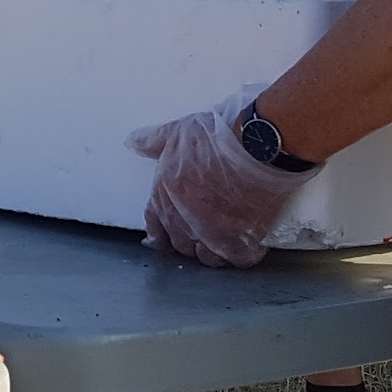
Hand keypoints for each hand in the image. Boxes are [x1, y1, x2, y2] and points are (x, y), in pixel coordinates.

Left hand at [128, 99, 317, 267]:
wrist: (259, 144)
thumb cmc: (219, 135)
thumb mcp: (178, 131)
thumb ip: (153, 141)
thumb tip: (133, 143)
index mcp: (164, 194)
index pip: (154, 224)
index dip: (161, 230)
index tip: (166, 236)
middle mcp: (184, 219)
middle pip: (180, 244)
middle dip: (189, 238)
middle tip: (203, 229)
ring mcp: (212, 233)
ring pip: (207, 257)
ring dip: (213, 250)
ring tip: (224, 238)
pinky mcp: (242, 240)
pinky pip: (237, 259)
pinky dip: (241, 254)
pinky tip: (246, 243)